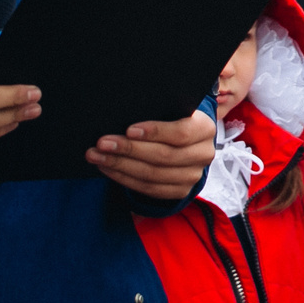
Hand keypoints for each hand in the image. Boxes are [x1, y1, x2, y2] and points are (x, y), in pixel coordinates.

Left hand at [87, 110, 213, 199]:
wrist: (184, 145)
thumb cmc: (172, 121)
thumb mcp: (172, 111)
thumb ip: (158, 111)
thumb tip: (126, 113)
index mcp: (205, 129)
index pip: (182, 132)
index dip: (155, 132)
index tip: (129, 130)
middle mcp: (203, 154)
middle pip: (163, 155)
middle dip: (129, 149)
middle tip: (103, 143)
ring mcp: (192, 176)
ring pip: (152, 174)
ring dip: (120, 165)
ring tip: (98, 156)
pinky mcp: (179, 191)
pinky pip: (148, 188)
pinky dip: (124, 178)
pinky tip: (108, 168)